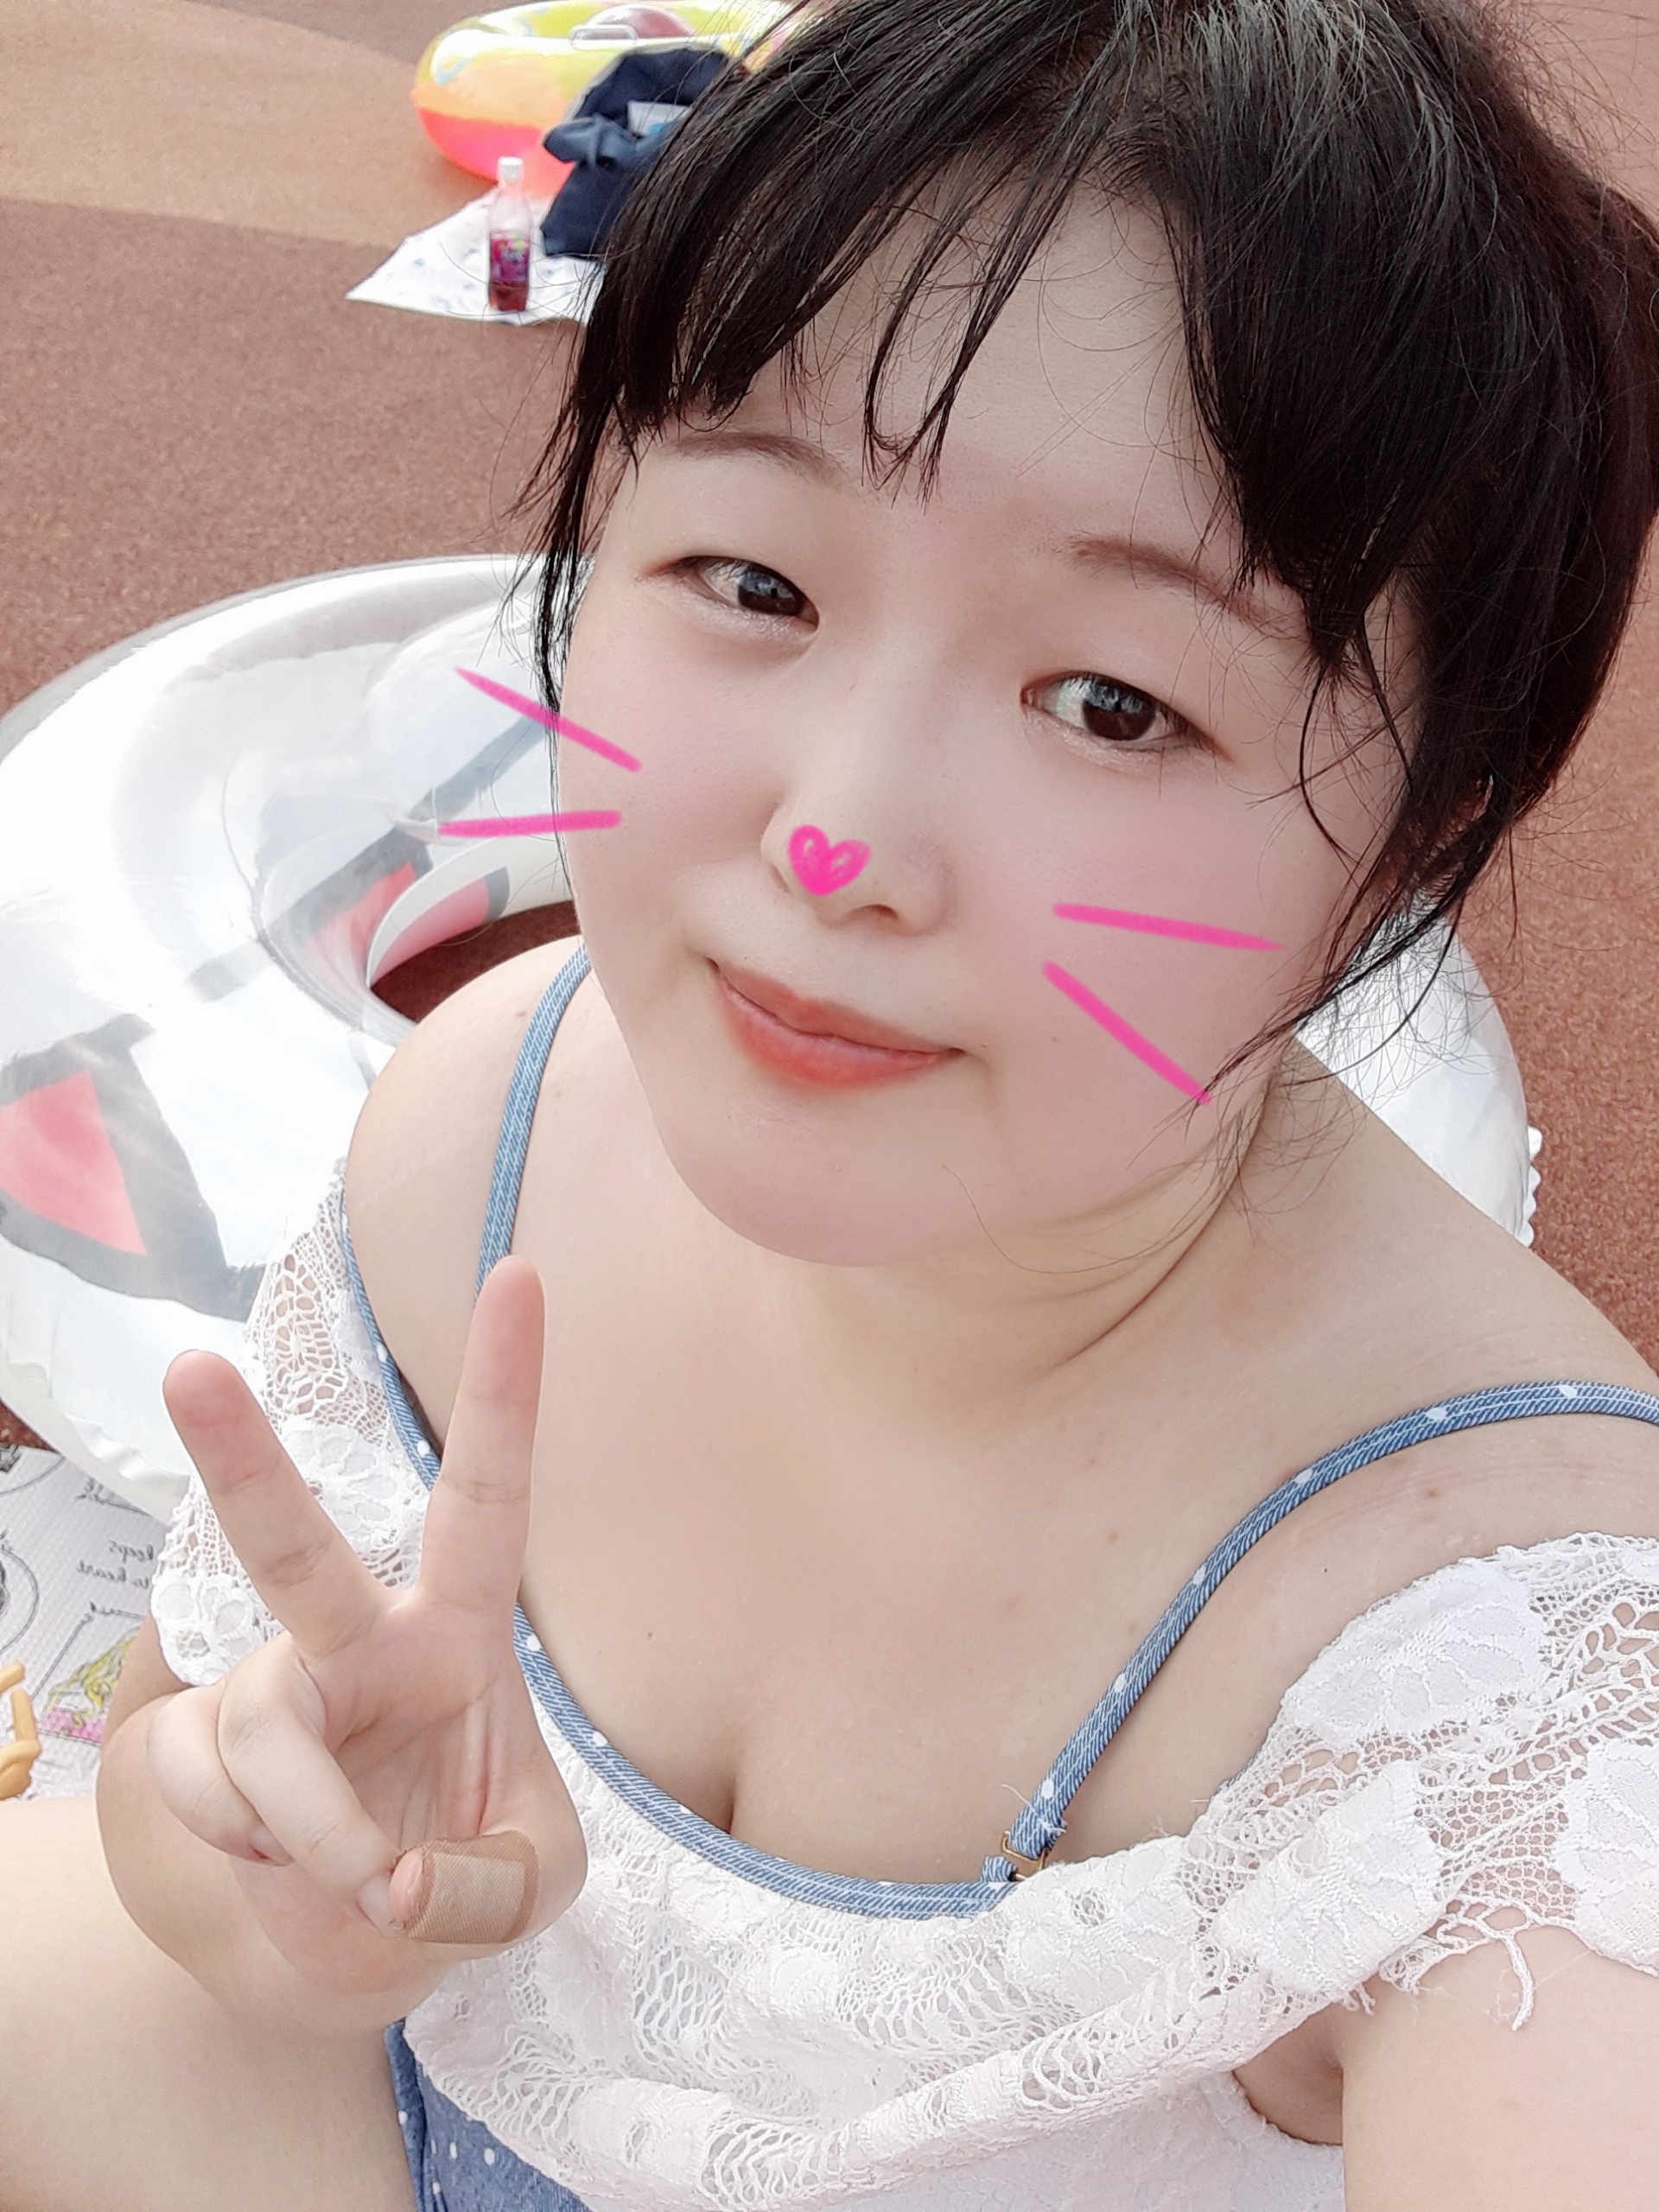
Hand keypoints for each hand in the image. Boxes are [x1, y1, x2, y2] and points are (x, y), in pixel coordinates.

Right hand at [151, 1257, 584, 2005]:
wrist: (368, 1942)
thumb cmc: (473, 1867)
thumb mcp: (538, 1881)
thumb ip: (496, 1885)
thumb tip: (395, 1881)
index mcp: (461, 1628)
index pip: (489, 1494)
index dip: (505, 1388)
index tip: (520, 1272)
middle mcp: (359, 1638)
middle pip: (295, 1547)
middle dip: (240, 1461)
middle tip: (192, 1368)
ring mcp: (274, 1690)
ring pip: (266, 1728)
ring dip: (320, 1828)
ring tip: (366, 1876)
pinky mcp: (202, 1749)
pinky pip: (208, 1789)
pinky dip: (263, 1851)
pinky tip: (282, 1855)